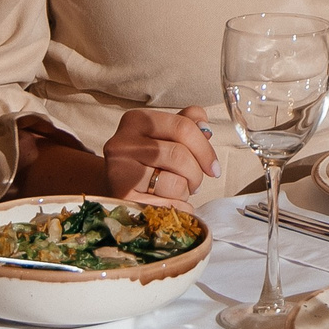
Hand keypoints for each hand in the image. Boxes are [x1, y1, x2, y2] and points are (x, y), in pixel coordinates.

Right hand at [102, 106, 218, 198]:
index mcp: (136, 120)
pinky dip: (177, 208)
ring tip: (176, 192)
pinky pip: (166, 205)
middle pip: (179, 155)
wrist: (115, 188)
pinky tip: (169, 204)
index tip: (214, 167)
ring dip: (185, 192)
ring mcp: (118, 172)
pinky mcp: (122, 199)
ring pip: (175, 182)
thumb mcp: (164, 135)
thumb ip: (187, 124)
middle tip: (196, 183)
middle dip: (197, 173)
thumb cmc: (146, 160)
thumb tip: (205, 128)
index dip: (205, 149)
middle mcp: (122, 143)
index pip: (183, 126)